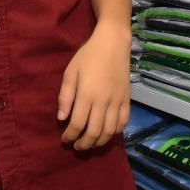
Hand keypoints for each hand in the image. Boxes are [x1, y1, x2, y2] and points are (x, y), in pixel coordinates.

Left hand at [57, 24, 131, 151]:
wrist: (113, 43)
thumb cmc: (88, 56)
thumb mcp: (70, 72)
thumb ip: (65, 96)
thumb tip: (61, 118)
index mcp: (87, 95)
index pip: (78, 124)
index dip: (70, 136)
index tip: (65, 139)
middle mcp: (104, 102)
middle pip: (94, 132)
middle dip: (84, 144)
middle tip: (76, 147)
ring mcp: (117, 102)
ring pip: (110, 131)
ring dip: (99, 142)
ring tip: (90, 144)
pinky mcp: (127, 100)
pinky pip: (123, 122)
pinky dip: (115, 132)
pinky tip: (107, 133)